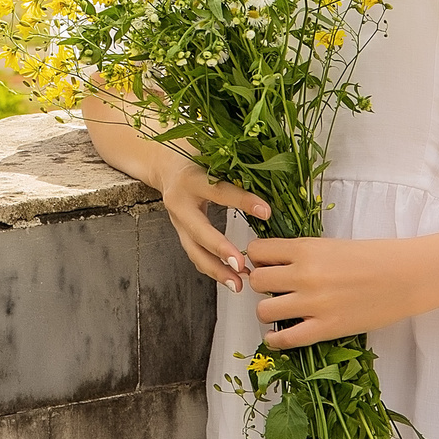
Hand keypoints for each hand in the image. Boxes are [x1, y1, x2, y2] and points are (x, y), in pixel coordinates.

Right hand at [158, 157, 267, 292]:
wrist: (165, 166)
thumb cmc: (194, 157)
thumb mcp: (212, 154)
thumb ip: (235, 166)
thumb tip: (273, 175)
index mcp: (191, 179)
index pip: (219, 191)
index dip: (243, 201)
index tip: (266, 212)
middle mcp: (180, 202)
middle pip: (198, 230)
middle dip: (219, 249)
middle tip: (240, 264)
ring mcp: (178, 222)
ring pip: (194, 251)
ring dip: (216, 270)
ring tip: (237, 283)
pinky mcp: (182, 234)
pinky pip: (196, 256)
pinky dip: (213, 270)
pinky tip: (231, 280)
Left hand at [244, 234, 436, 346]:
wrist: (406, 276)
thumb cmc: (373, 257)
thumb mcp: (330, 244)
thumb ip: (302, 253)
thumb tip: (275, 263)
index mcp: (305, 248)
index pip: (257, 251)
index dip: (258, 258)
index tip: (266, 264)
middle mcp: (304, 274)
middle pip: (256, 281)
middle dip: (261, 285)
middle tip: (276, 288)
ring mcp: (313, 303)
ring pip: (263, 310)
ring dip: (268, 310)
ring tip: (281, 310)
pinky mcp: (326, 328)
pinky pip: (286, 338)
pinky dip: (276, 339)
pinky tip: (278, 335)